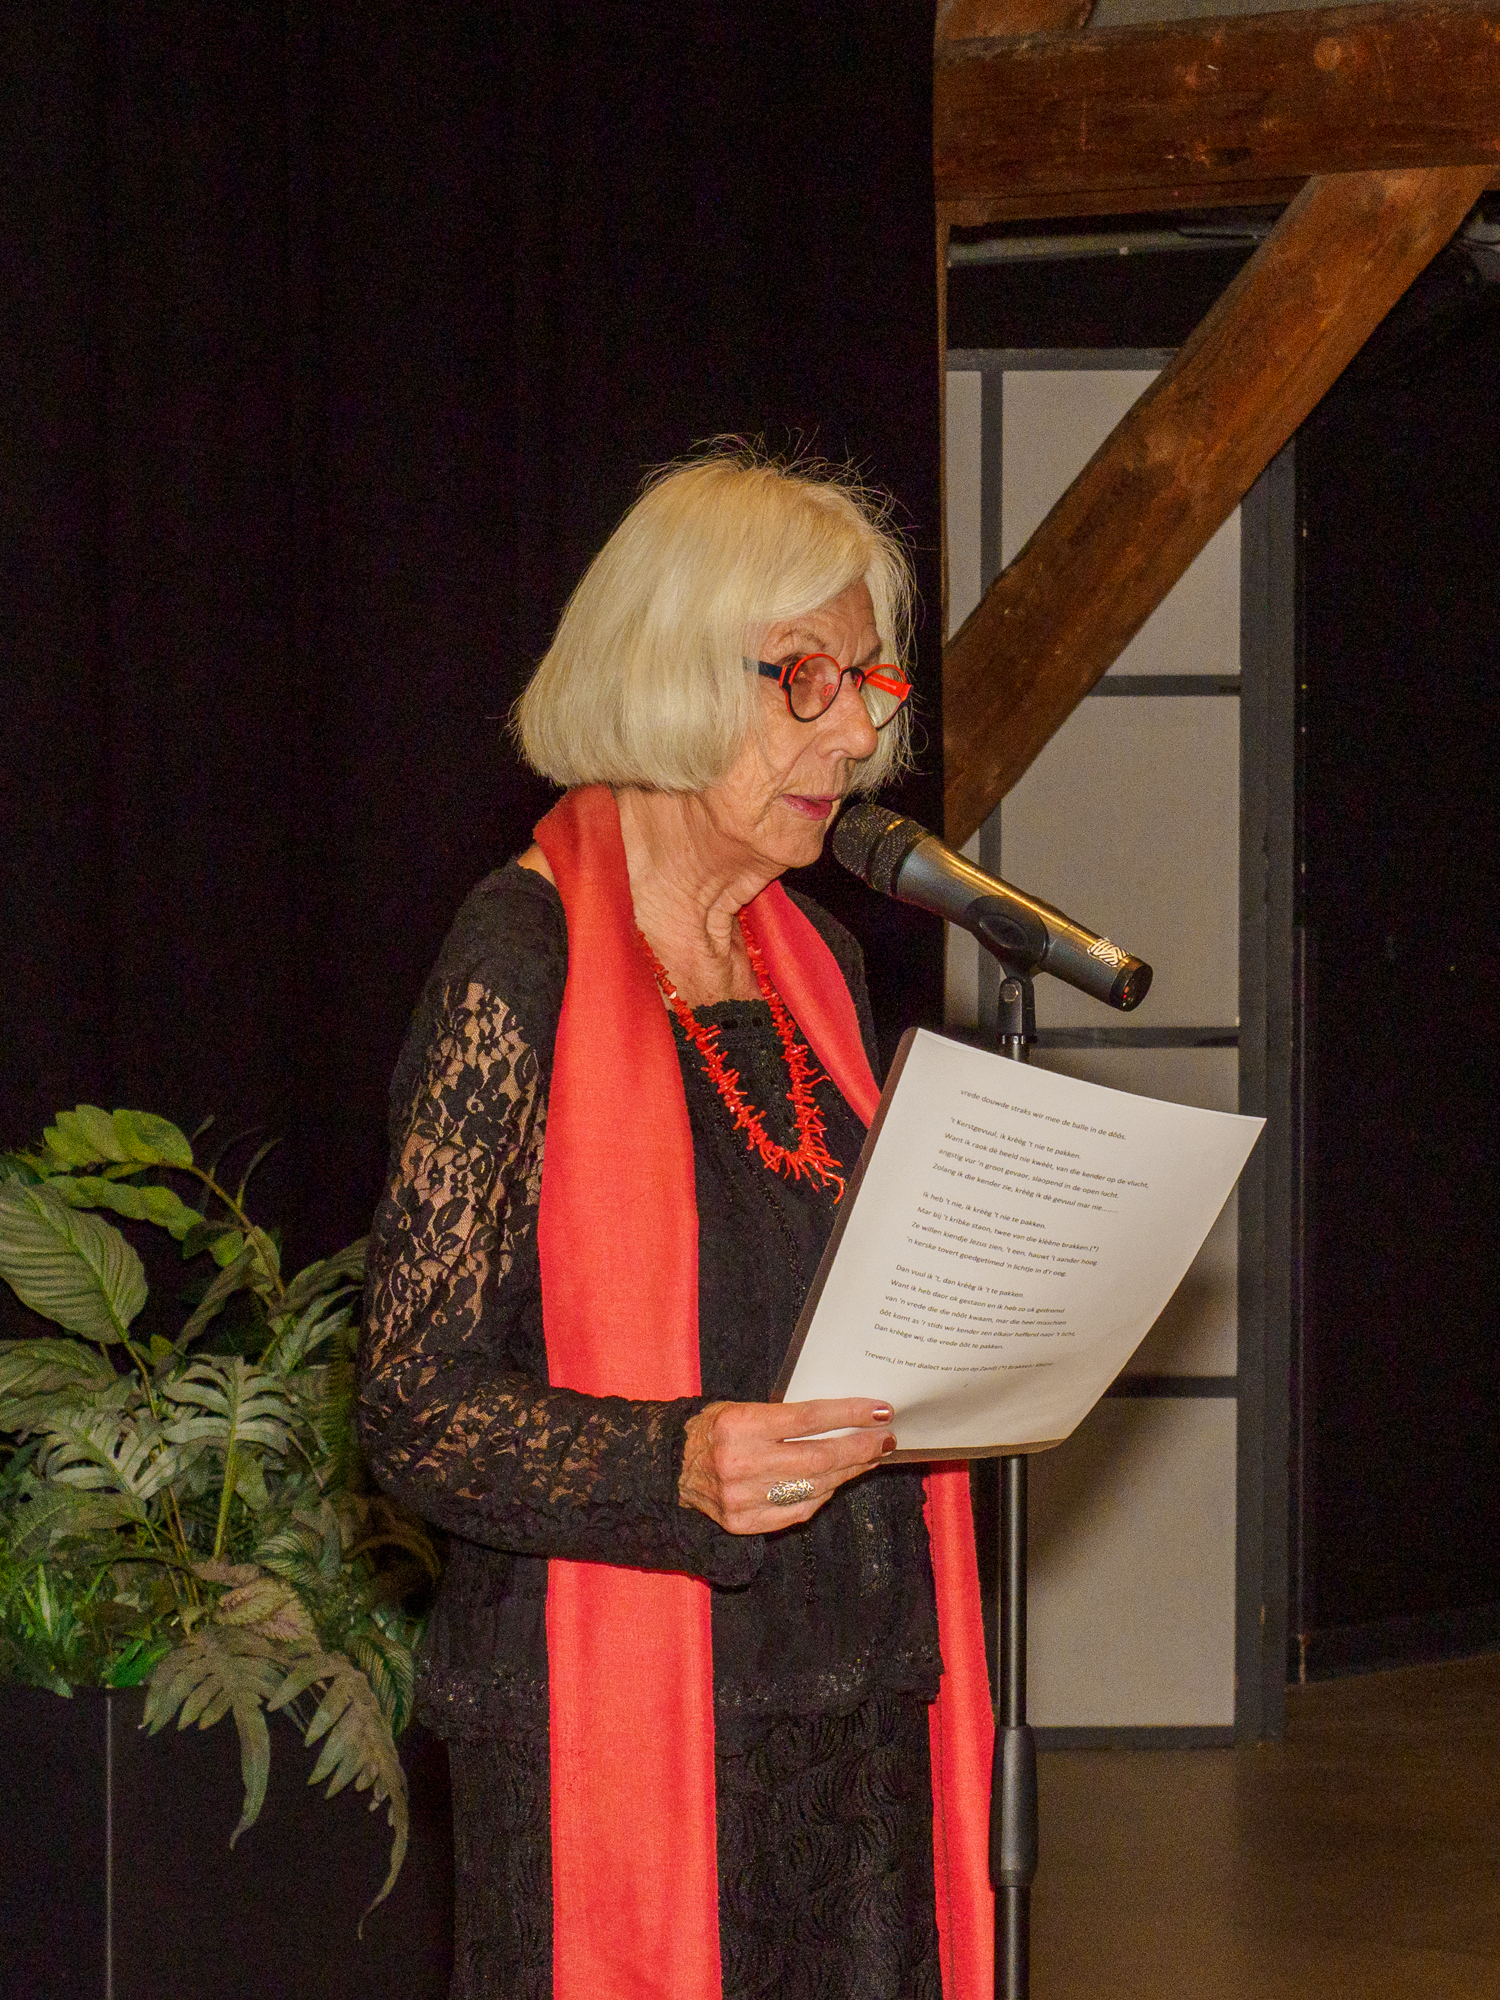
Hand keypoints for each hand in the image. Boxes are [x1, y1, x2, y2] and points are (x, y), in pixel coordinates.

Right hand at [678, 1398, 896, 1535]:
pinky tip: (835, 1481)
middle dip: (859, 1448)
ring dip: (847, 1472)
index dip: (849, 1415)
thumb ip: (785, 1417)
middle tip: (885, 1439)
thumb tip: (842, 1422)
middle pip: (818, 1457)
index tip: (880, 1411)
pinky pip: (797, 1511)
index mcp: (740, 1425)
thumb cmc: (713, 1429)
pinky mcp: (743, 1522)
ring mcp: (742, 1498)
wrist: (669, 1466)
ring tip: (868, 1458)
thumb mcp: (742, 1407)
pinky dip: (821, 1495)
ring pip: (813, 1486)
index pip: (808, 1418)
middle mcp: (741, 1462)